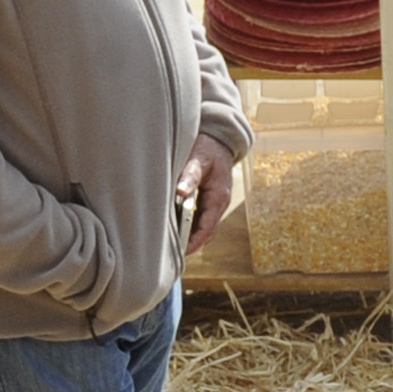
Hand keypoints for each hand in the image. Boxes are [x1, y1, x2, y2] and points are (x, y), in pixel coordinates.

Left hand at [178, 135, 234, 255]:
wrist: (219, 139)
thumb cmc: (208, 147)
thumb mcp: (198, 158)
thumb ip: (189, 175)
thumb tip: (181, 192)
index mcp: (219, 196)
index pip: (208, 226)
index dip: (196, 241)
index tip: (182, 251)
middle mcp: (219, 203)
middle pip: (207, 231)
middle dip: (192, 243)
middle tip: (173, 253)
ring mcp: (215, 202)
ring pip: (204, 225)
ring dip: (191, 235)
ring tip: (173, 244)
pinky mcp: (209, 199)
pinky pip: (201, 217)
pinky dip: (190, 225)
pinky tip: (177, 227)